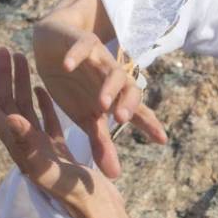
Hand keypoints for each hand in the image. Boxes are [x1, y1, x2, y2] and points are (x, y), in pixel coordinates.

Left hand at [0, 46, 145, 217]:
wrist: (95, 211)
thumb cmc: (74, 195)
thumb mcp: (49, 167)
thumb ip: (29, 142)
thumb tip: (9, 116)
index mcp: (21, 148)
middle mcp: (27, 146)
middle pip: (10, 105)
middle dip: (3, 77)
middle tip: (2, 50)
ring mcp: (43, 149)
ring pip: (28, 110)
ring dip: (22, 85)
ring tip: (20, 60)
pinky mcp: (59, 152)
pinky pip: (46, 123)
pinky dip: (42, 104)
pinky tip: (42, 90)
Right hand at [33, 12, 167, 180]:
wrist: (55, 44)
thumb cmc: (74, 84)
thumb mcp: (86, 117)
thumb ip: (101, 144)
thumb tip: (114, 175)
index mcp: (116, 97)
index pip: (138, 111)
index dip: (149, 123)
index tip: (161, 139)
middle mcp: (112, 77)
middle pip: (129, 89)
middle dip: (128, 104)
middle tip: (122, 120)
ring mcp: (99, 59)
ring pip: (111, 70)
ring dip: (108, 86)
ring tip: (102, 104)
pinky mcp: (81, 42)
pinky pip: (82, 48)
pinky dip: (75, 56)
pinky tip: (68, 65)